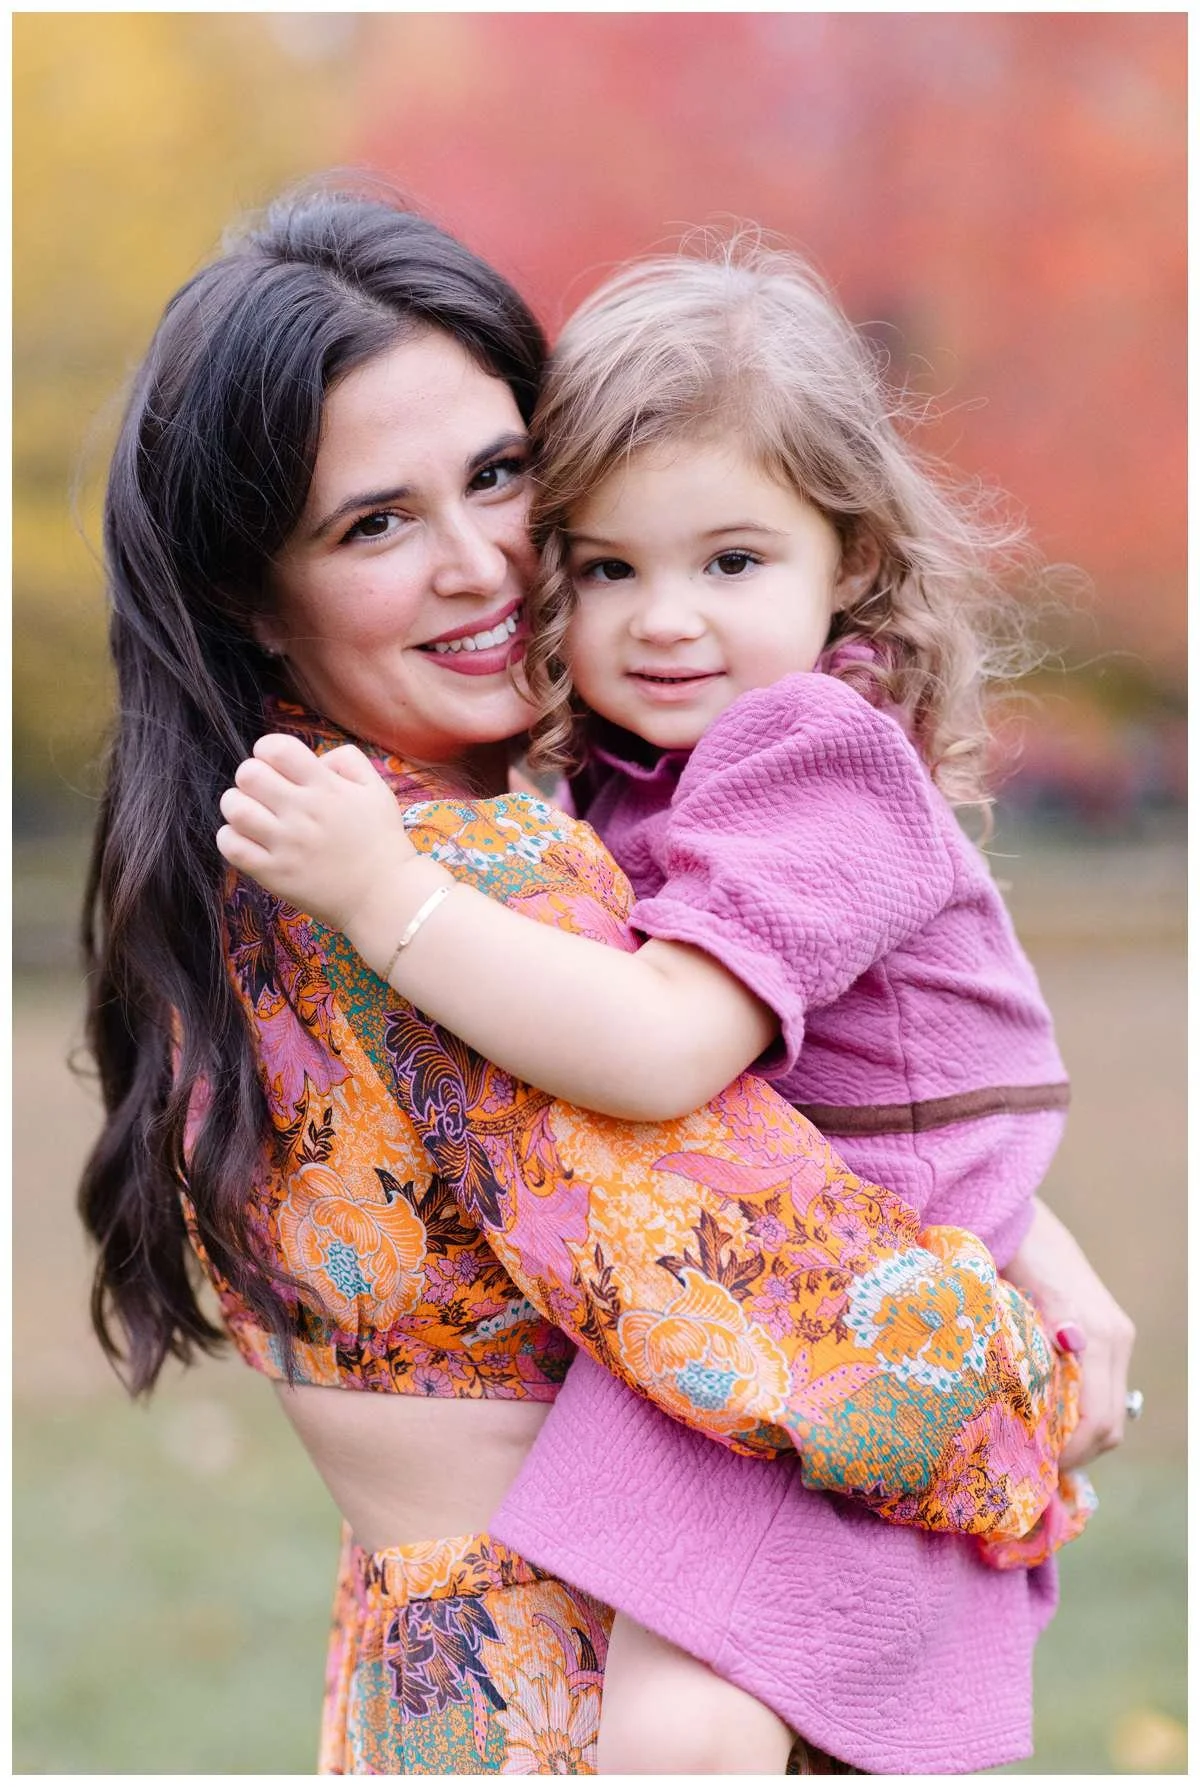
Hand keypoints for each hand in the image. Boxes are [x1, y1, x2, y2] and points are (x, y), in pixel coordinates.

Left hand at [216, 733, 419, 935]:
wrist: (385, 896)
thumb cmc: (381, 841)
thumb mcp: (378, 790)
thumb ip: (349, 761)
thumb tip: (316, 758)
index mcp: (326, 788)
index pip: (277, 748)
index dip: (268, 750)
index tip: (276, 765)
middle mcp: (302, 813)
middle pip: (248, 774)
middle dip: (251, 775)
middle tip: (263, 791)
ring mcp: (285, 845)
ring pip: (235, 808)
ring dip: (237, 804)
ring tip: (252, 813)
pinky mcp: (273, 874)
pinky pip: (231, 846)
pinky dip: (230, 836)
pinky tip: (247, 838)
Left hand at [1005, 1197, 1136, 1468]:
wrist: (1019, 1215)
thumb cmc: (1008, 1250)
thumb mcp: (1013, 1292)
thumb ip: (1032, 1333)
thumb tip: (1055, 1368)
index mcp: (1095, 1334)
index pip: (1097, 1420)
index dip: (1068, 1454)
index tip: (1030, 1469)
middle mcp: (1114, 1337)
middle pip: (1110, 1425)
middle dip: (1075, 1454)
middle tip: (1029, 1467)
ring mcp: (1115, 1334)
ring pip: (1111, 1411)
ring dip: (1079, 1435)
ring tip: (1033, 1446)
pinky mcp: (1106, 1332)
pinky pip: (1103, 1389)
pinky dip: (1081, 1412)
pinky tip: (1045, 1416)